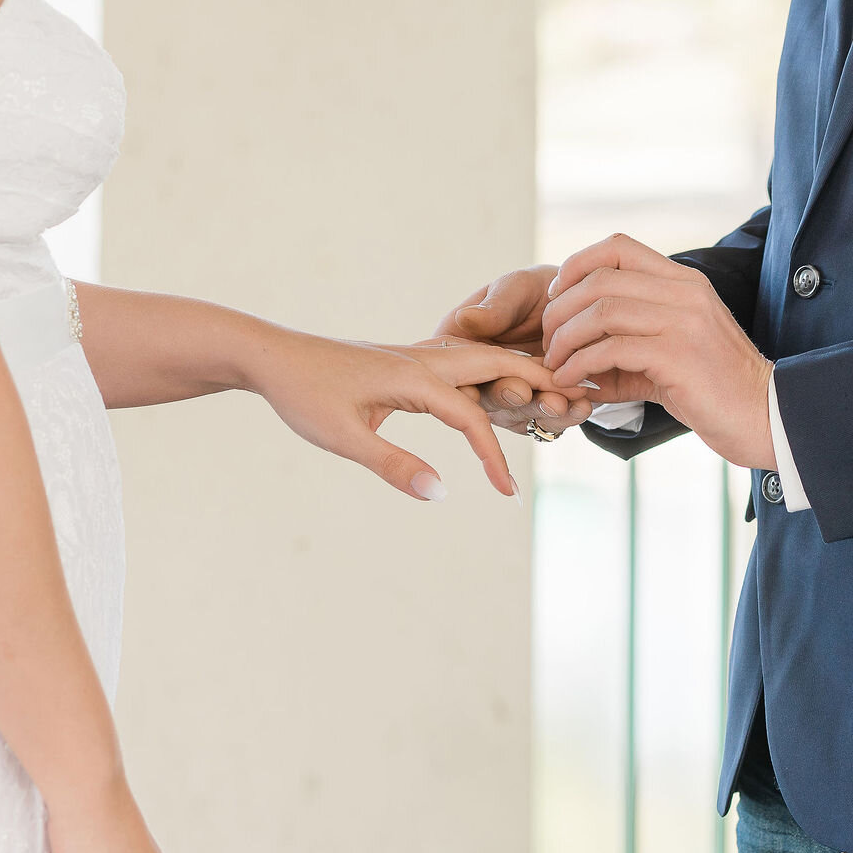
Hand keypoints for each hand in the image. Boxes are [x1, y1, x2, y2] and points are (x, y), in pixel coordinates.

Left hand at [245, 330, 565, 498]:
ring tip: (554, 390)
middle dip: (540, 384)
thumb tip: (440, 493)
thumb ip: (393, 465)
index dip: (495, 459)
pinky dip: (491, 372)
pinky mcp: (404, 361)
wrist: (271, 356)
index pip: (473, 419)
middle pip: (498, 366)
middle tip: (582, 401)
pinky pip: (462, 363)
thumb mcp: (343, 438)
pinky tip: (496, 385)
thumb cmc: (303, 396)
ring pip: (482, 359)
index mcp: (415, 378)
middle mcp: (423, 360)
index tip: (509, 495)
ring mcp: (415, 356)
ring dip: (519, 371)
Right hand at [433, 266, 595, 436]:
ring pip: (520, 413)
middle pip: (489, 397)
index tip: (510, 384)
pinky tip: (581, 407)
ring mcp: (507, 396)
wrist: (569, 304)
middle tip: (534, 396)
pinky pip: (547, 419)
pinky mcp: (534, 408)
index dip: (479, 382)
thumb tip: (466, 318)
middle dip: (514, 399)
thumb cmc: (534, 290)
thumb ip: (495, 308)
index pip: (462, 369)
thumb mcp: (515, 289)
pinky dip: (565, 415)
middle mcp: (477, 377)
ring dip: (542, 411)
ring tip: (563, 404)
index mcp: (459, 346)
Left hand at [542, 234, 776, 470]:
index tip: (556, 298)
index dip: (575, 265)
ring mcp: (683, 321)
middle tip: (547, 341)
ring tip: (554, 365)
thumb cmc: (713, 390)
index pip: (618, 246)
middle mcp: (684, 292)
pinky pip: (611, 349)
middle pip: (600, 278)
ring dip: (565, 339)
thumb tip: (575, 363)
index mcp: (683, 281)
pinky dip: (580, 366)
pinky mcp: (677, 355)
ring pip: (601, 310)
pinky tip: (572, 383)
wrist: (764, 417)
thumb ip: (624, 350)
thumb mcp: (668, 356)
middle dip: (560, 309)